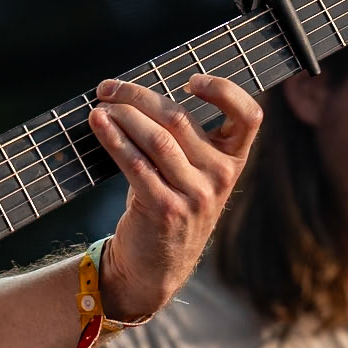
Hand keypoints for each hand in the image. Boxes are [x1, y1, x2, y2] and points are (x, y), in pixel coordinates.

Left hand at [90, 74, 261, 321]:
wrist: (155, 267)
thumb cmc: (167, 204)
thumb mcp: (189, 173)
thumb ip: (180, 138)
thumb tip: (133, 93)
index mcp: (232, 161)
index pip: (249, 116)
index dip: (224, 90)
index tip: (191, 80)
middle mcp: (220, 177)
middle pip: (180, 119)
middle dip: (138, 97)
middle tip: (109, 88)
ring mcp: (195, 196)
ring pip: (157, 139)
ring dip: (122, 116)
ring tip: (100, 105)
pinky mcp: (165, 210)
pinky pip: (136, 164)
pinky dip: (113, 139)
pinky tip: (98, 124)